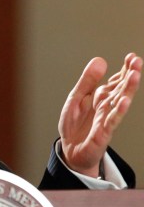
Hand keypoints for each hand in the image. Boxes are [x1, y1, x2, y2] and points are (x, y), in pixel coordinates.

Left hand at [59, 53, 141, 176]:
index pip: (117, 81)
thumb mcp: (77, 97)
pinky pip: (111, 121)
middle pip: (121, 89)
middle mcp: (107, 106)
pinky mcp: (102, 132)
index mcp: (101, 97)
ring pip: (119, 102)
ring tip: (135, 76)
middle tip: (137, 61)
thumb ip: (88, 80)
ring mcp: (106, 119)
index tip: (132, 56)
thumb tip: (100, 59)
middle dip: (129, 75)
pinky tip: (123, 101)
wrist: (70, 150)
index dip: (124, 69)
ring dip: (128, 90)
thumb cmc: (75, 125)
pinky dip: (117, 111)